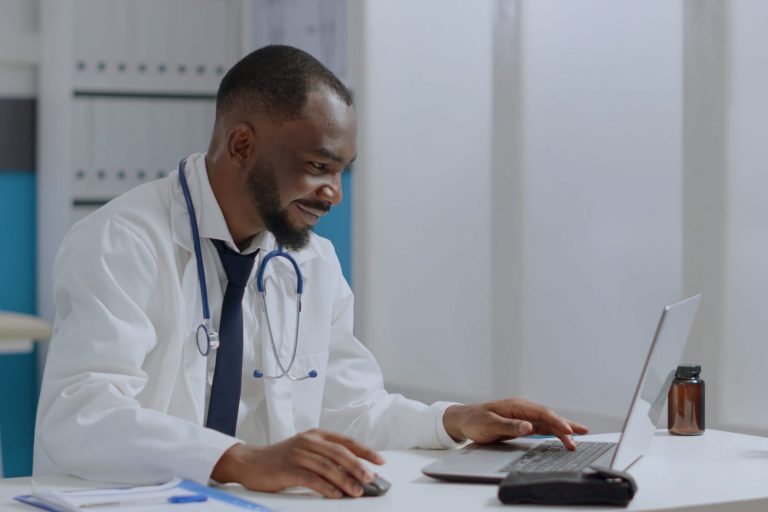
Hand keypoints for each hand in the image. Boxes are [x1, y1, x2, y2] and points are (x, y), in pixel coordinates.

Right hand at [211, 429, 384, 497]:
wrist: (250, 462)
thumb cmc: (280, 458)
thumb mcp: (305, 450)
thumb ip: (326, 456)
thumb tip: (353, 471)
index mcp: (315, 434)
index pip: (346, 441)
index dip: (365, 451)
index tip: (380, 461)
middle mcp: (308, 441)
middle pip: (339, 453)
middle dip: (358, 466)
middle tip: (371, 479)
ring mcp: (298, 454)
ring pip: (328, 467)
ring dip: (345, 480)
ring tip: (357, 491)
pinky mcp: (288, 469)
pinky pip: (312, 479)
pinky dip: (326, 487)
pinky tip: (336, 494)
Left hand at [442, 398, 588, 449]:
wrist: (463, 420)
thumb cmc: (475, 421)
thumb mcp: (489, 424)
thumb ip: (509, 426)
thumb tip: (528, 426)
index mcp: (516, 406)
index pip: (541, 413)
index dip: (556, 421)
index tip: (568, 431)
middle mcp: (522, 409)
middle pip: (548, 416)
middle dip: (565, 425)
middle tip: (582, 433)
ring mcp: (523, 416)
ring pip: (547, 422)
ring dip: (562, 430)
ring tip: (577, 439)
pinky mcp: (522, 424)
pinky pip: (541, 427)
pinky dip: (553, 432)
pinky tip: (563, 436)